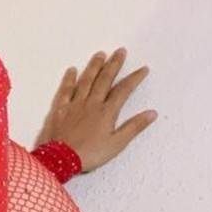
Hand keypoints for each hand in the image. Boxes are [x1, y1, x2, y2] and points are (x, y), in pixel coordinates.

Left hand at [35, 48, 156, 173]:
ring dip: (94, 66)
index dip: (134, 78)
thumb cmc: (89, 154)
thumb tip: (152, 114)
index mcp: (106, 112)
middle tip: (121, 51)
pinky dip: (69, 79)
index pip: (124, 90)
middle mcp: (91, 104)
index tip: (143, 69)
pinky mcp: (59, 109)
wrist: (60, 160)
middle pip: (105, 79)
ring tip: (100, 54)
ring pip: (86, 80)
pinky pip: (65, 90)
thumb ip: (134, 127)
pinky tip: (72, 70)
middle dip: (114, 64)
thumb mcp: (117, 144)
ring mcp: (74, 105)